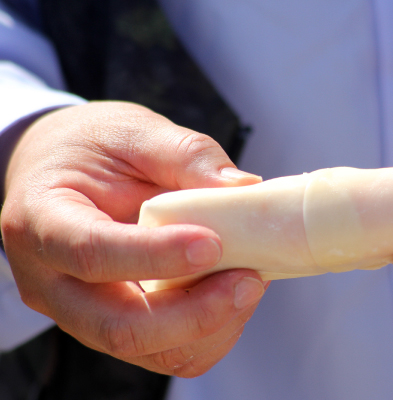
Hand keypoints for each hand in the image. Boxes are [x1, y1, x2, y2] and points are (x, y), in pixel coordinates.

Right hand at [1, 102, 266, 376]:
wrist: (62, 171)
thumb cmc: (94, 147)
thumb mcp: (134, 132)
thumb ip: (186, 155)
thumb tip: (244, 187)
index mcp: (42, 220)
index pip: (90, 253)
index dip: (155, 256)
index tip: (213, 244)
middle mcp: (52, 281)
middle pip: (118, 326)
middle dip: (194, 314)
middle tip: (249, 279)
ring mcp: (82, 312)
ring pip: (147, 349)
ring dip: (210, 326)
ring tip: (250, 281)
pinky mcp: (114, 324)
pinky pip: (164, 352)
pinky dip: (209, 334)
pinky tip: (232, 294)